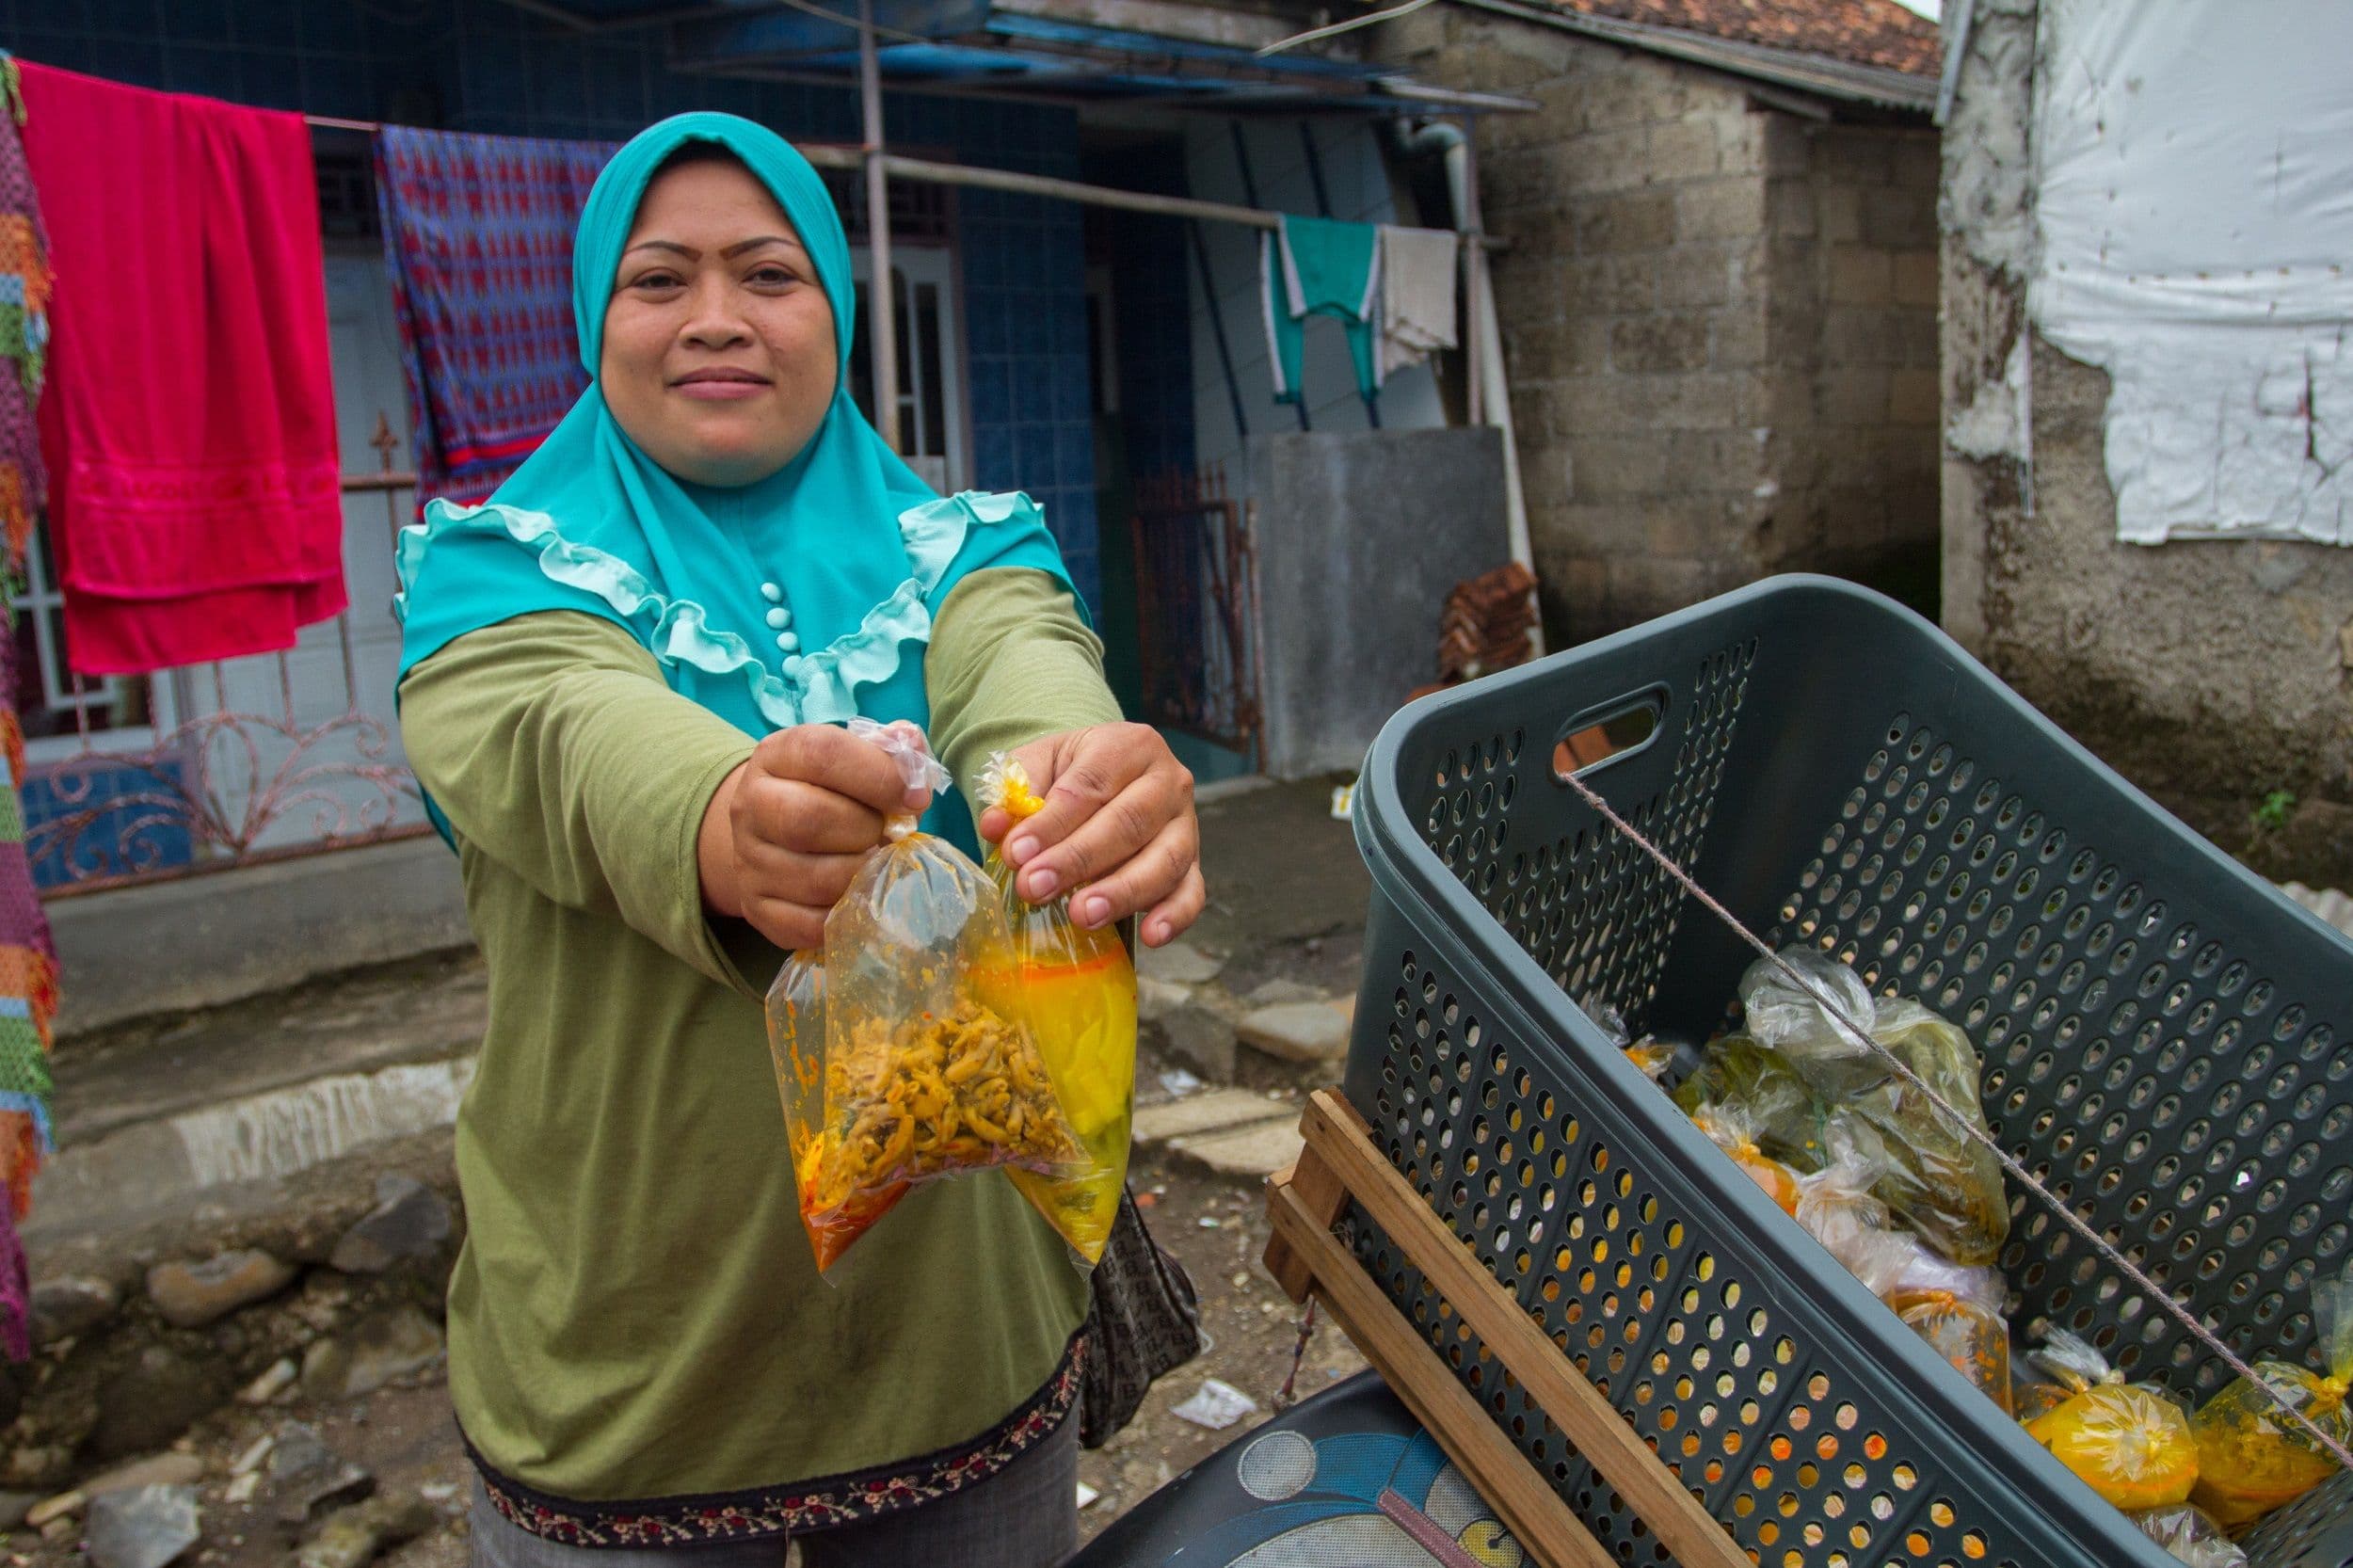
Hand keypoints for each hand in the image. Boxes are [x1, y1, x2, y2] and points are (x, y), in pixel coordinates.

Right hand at [699, 722, 931, 950]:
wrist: (778, 832)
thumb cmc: (835, 791)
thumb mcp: (859, 758)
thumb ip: (891, 750)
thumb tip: (912, 748)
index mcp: (778, 754)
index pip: (823, 753)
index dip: (880, 776)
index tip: (916, 798)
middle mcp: (751, 804)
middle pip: (808, 820)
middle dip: (866, 830)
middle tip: (885, 834)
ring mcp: (748, 860)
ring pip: (813, 879)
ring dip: (861, 875)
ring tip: (874, 863)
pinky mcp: (756, 908)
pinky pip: (808, 925)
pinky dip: (846, 914)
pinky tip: (857, 894)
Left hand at [977, 722, 1204, 947]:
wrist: (1108, 774)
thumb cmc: (1071, 772)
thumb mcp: (1040, 765)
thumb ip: (1017, 791)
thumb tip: (995, 826)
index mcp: (1128, 746)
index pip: (1090, 786)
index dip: (1052, 823)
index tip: (1016, 855)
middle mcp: (1168, 781)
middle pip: (1129, 823)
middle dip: (1078, 860)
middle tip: (1035, 888)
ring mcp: (1186, 824)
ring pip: (1165, 860)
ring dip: (1122, 892)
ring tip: (1082, 915)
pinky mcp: (1194, 862)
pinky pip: (1192, 891)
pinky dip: (1174, 916)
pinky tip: (1150, 936)